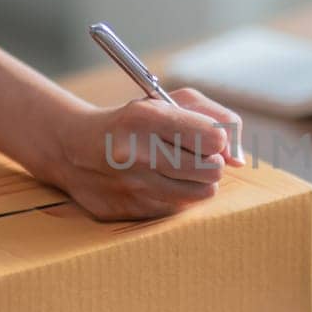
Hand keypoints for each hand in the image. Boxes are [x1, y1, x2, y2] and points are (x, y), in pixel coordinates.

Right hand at [27, 88, 244, 220]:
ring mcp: (132, 186)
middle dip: (211, 162)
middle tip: (195, 156)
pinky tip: (158, 183)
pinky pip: (178, 209)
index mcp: (146, 118)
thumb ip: (214, 117)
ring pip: (201, 194)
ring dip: (197, 182)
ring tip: (179, 170)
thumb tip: (238, 158)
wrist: (74, 149)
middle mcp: (137, 153)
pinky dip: (177, 197)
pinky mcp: (129, 211)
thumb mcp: (167, 101)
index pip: (214, 137)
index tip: (207, 137)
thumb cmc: (132, 122)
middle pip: (212, 169)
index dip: (217, 138)